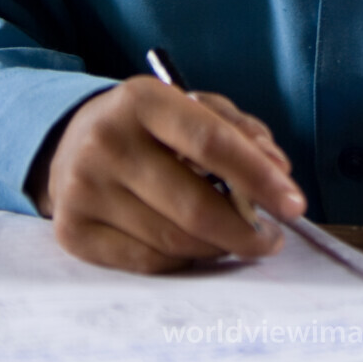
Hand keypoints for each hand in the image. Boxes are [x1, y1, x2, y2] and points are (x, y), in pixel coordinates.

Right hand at [32, 78, 307, 272]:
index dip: (257, 176)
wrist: (68, 143)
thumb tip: (278, 169)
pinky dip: (184, 260)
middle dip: (245, 229)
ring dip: (219, 247)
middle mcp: (106, 141)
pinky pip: (147, 262)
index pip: (210, 141)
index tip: (293, 203)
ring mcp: (84, 189)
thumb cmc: (148, 126)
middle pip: (193, 203)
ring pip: (173, 240)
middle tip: (274, 237)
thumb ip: (239, 131)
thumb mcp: (191, 107)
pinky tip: (199, 247)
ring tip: (240, 240)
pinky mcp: (73, 230)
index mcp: (141, 99)